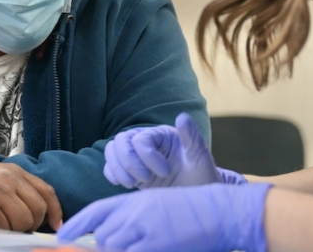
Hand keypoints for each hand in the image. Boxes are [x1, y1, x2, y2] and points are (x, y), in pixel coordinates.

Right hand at [0, 163, 62, 231]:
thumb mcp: (2, 177)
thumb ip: (22, 190)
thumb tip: (45, 214)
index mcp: (17, 172)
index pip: (46, 191)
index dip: (56, 210)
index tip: (58, 225)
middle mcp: (10, 180)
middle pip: (37, 209)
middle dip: (33, 224)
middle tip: (21, 227)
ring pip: (23, 221)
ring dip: (15, 229)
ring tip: (2, 224)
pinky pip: (4, 228)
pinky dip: (0, 232)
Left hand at [57, 183, 270, 251]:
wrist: (220, 210)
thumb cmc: (194, 210)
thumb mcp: (159, 206)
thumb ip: (135, 218)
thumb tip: (111, 237)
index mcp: (136, 199)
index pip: (97, 210)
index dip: (77, 224)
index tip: (62, 236)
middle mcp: (136, 210)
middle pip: (104, 235)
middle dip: (107, 248)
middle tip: (123, 247)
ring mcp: (145, 227)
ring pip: (114, 246)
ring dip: (122, 251)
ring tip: (144, 244)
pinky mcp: (156, 243)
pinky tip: (148, 249)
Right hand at [104, 112, 244, 188]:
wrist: (197, 196)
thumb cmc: (201, 174)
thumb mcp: (200, 156)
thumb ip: (192, 136)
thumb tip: (182, 117)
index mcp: (161, 135)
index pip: (140, 139)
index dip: (147, 156)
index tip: (166, 173)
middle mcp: (146, 142)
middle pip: (121, 141)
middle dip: (128, 162)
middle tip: (145, 179)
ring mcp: (136, 157)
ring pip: (112, 151)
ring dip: (118, 168)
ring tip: (134, 184)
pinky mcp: (131, 172)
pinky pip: (110, 167)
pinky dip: (113, 174)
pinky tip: (128, 184)